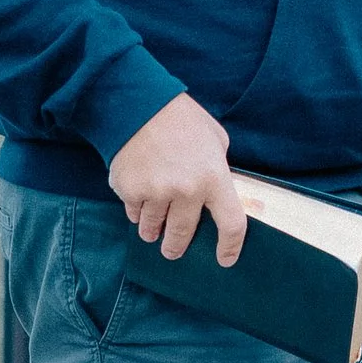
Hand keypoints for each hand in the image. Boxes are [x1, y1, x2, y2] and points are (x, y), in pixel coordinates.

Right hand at [108, 93, 246, 266]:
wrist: (138, 103)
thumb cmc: (180, 118)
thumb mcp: (215, 139)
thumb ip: (218, 168)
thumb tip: (216, 192)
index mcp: (214, 177)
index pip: (231, 224)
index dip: (230, 247)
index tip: (225, 259)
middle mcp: (187, 190)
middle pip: (183, 234)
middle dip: (176, 247)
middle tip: (172, 250)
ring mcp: (157, 193)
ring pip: (153, 228)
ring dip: (152, 231)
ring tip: (150, 231)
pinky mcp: (130, 190)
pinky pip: (132, 213)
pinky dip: (135, 211)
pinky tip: (138, 200)